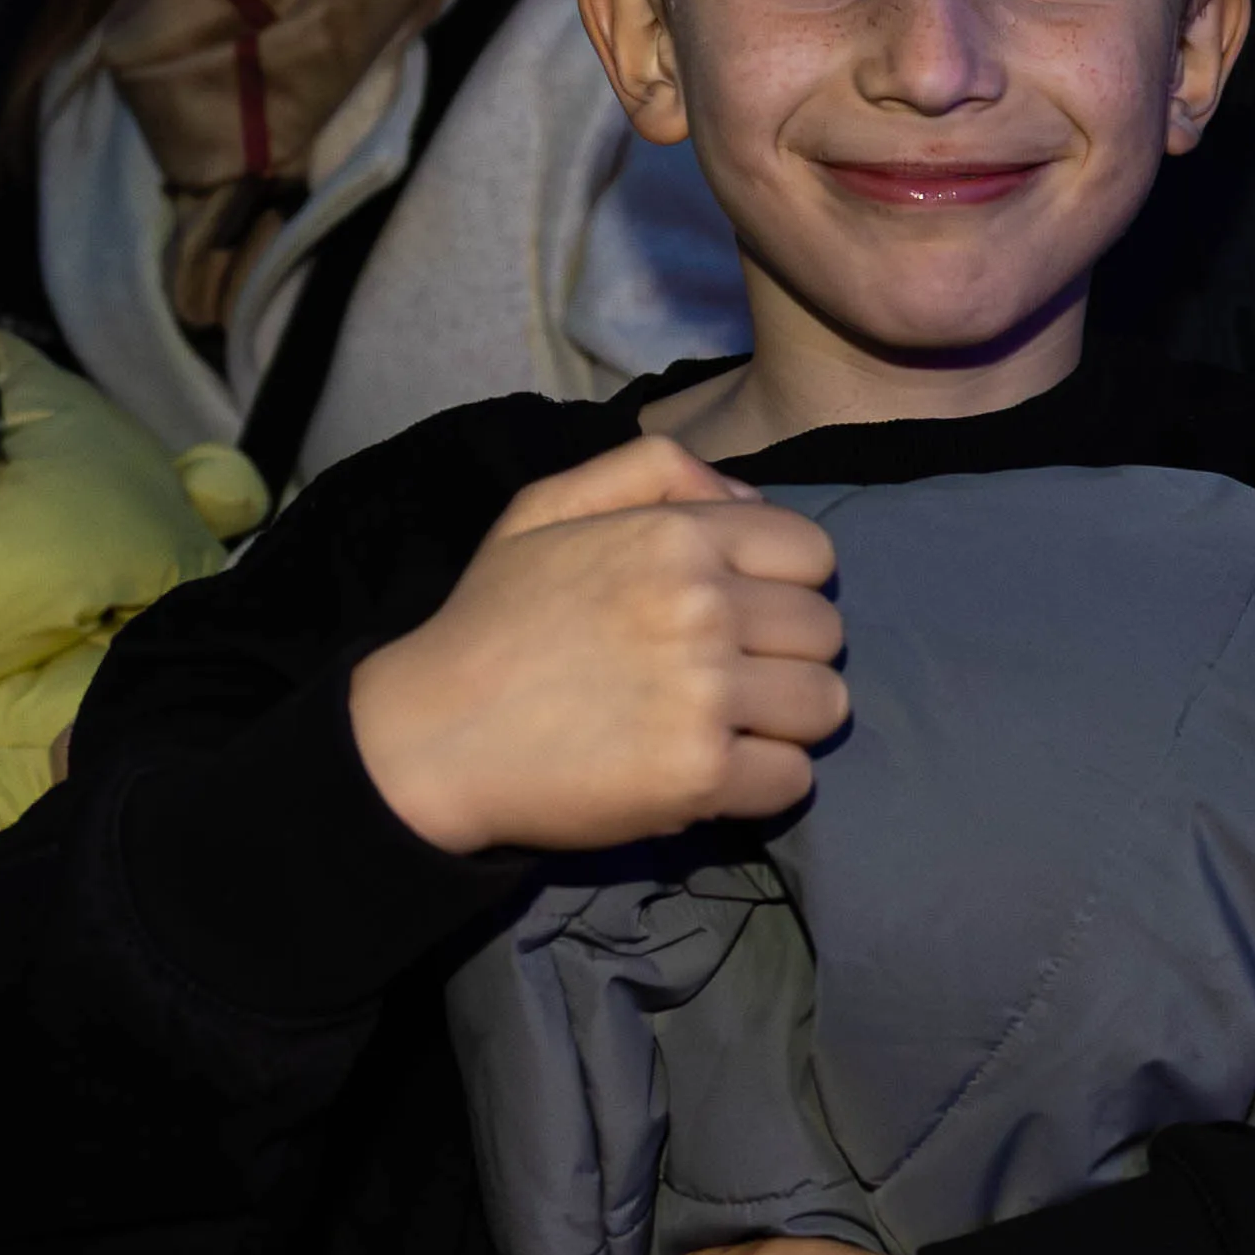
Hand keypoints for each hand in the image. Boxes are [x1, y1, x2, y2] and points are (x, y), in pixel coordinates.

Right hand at [345, 437, 846, 855]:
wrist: (429, 738)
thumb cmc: (493, 621)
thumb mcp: (548, 507)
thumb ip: (653, 471)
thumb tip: (752, 497)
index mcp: (676, 537)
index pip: (812, 553)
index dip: (783, 586)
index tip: (739, 615)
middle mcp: (701, 607)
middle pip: (826, 630)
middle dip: (786, 653)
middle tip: (726, 675)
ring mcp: (705, 694)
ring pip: (826, 703)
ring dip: (786, 720)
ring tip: (726, 724)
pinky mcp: (701, 775)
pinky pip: (793, 779)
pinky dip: (761, 783)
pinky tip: (709, 771)